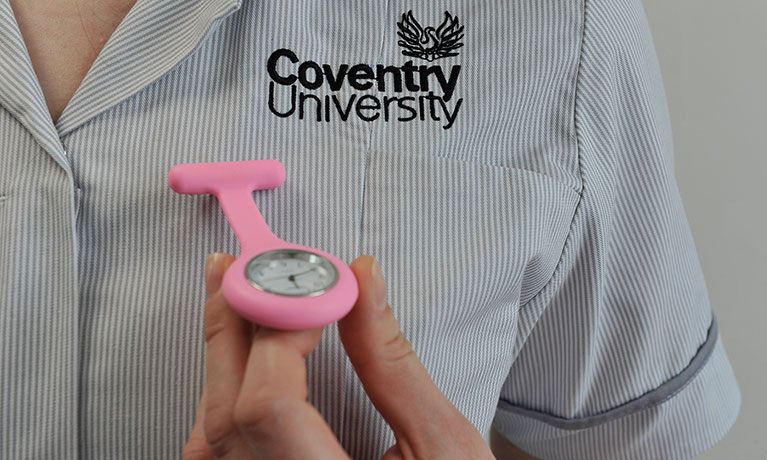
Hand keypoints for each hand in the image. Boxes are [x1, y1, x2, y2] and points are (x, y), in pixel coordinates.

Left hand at [182, 253, 495, 459]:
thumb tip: (362, 282)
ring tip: (239, 300)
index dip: (280, 333)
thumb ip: (394, 362)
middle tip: (244, 267)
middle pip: (225, 409)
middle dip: (232, 324)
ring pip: (210, 430)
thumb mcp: (444, 448)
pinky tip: (238, 364)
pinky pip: (215, 451)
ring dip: (221, 356)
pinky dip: (222, 396)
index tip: (314, 288)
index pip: (268, 406)